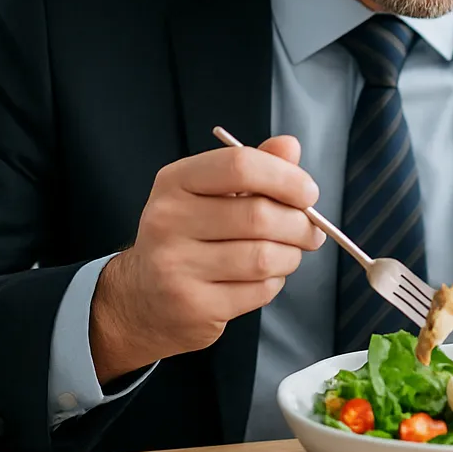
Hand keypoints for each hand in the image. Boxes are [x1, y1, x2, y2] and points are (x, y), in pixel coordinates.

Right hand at [88, 135, 323, 382]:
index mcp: (175, 182)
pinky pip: (258, 291)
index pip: (239, 166)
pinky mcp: (193, 305)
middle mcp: (167, 220)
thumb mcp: (210, 193)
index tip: (308, 192)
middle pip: (259, 215)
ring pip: (263, 256)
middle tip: (310, 230)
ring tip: (288, 254)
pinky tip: (263, 277)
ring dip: (290, 256)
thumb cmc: (188, 237)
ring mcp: (176, 266)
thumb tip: (289, 146)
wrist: (142, 298)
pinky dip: (274, 283)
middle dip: (299, 224)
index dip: (286, 177)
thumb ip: (252, 168)